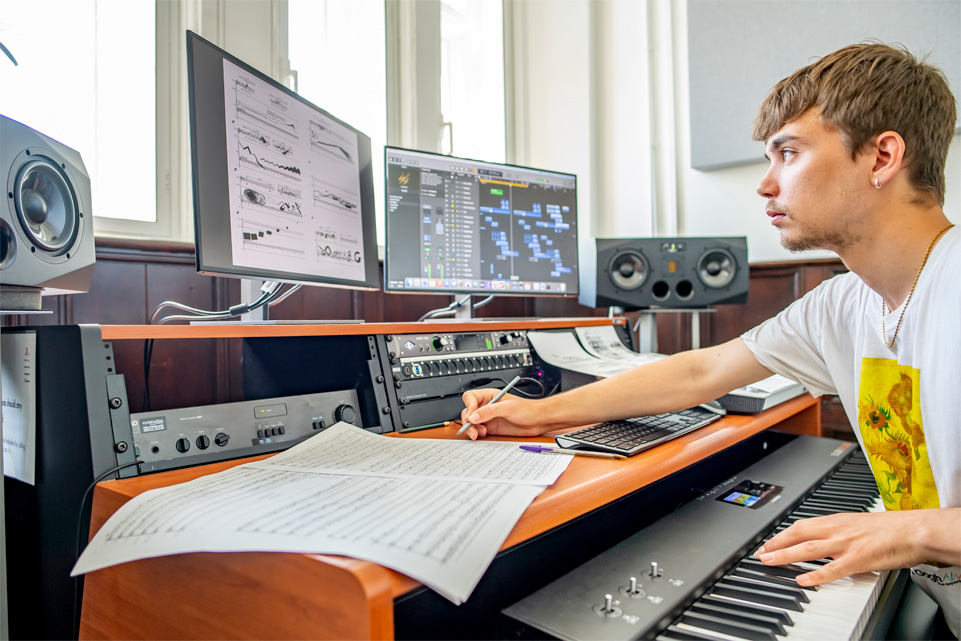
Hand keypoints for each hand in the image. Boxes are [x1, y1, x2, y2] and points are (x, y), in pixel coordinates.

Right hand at [459, 388, 549, 439]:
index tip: (472, 415)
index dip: (469, 405)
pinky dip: (477, 434)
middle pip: (468, 411)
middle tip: (473, 428)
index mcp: (490, 396)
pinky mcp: (491, 428)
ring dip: (472, 428)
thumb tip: (474, 416)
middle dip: (468, 420)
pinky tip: (484, 435)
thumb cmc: (527, 409)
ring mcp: (488, 418)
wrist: (538, 421)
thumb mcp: (508, 408)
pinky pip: (478, 431)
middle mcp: (487, 406)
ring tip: (479, 433)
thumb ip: (490, 411)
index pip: (470, 397)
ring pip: (471, 422)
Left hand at [755, 508, 960, 585]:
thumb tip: (824, 538)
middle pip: (798, 534)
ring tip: (769, 561)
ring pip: (808, 549)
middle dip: (776, 543)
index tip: (768, 542)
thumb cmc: (891, 528)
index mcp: (837, 520)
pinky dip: (816, 575)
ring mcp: (846, 544)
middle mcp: (837, 529)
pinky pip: (833, 569)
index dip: (781, 534)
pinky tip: (802, 580)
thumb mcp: (857, 523)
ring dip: (785, 555)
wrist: (914, 530)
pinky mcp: (859, 559)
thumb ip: (838, 530)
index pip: (801, 526)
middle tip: (760, 553)